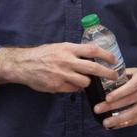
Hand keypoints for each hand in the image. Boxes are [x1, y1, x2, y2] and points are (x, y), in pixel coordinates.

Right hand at [0, 43, 120, 92]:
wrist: (23, 64)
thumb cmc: (42, 55)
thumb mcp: (58, 47)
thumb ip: (74, 52)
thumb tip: (91, 57)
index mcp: (67, 48)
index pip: (92, 50)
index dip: (106, 55)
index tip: (114, 60)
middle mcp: (66, 60)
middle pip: (93, 67)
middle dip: (107, 73)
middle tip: (114, 76)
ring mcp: (61, 74)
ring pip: (84, 82)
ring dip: (87, 82)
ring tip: (85, 81)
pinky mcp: (56, 86)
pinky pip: (72, 89)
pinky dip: (74, 88)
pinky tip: (70, 84)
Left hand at [98, 67, 136, 129]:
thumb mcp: (132, 71)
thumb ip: (119, 75)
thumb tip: (101, 79)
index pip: (132, 86)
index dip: (120, 93)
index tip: (107, 98)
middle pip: (130, 100)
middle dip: (112, 106)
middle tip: (97, 109)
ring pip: (135, 113)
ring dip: (119, 119)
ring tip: (105, 123)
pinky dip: (126, 123)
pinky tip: (115, 125)